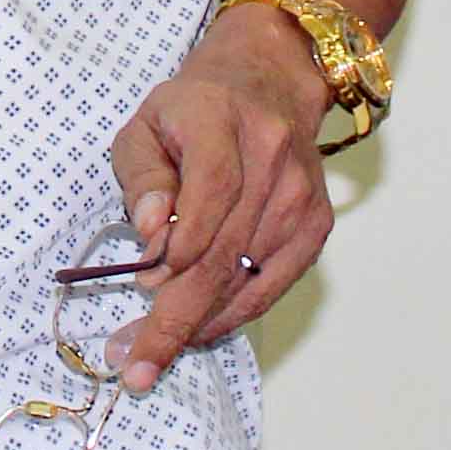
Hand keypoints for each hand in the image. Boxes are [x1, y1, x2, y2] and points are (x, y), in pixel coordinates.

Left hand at [103, 7, 336, 396]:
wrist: (267, 85)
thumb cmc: (193, 111)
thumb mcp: (145, 125)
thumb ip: (142, 176)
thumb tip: (150, 233)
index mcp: (222, 121)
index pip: (208, 194)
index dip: (176, 250)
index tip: (141, 289)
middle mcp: (272, 157)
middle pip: (224, 253)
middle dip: (175, 318)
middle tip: (134, 364)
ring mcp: (300, 195)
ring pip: (247, 279)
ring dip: (198, 324)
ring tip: (152, 353)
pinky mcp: (316, 224)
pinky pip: (271, 285)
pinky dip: (233, 315)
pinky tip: (198, 330)